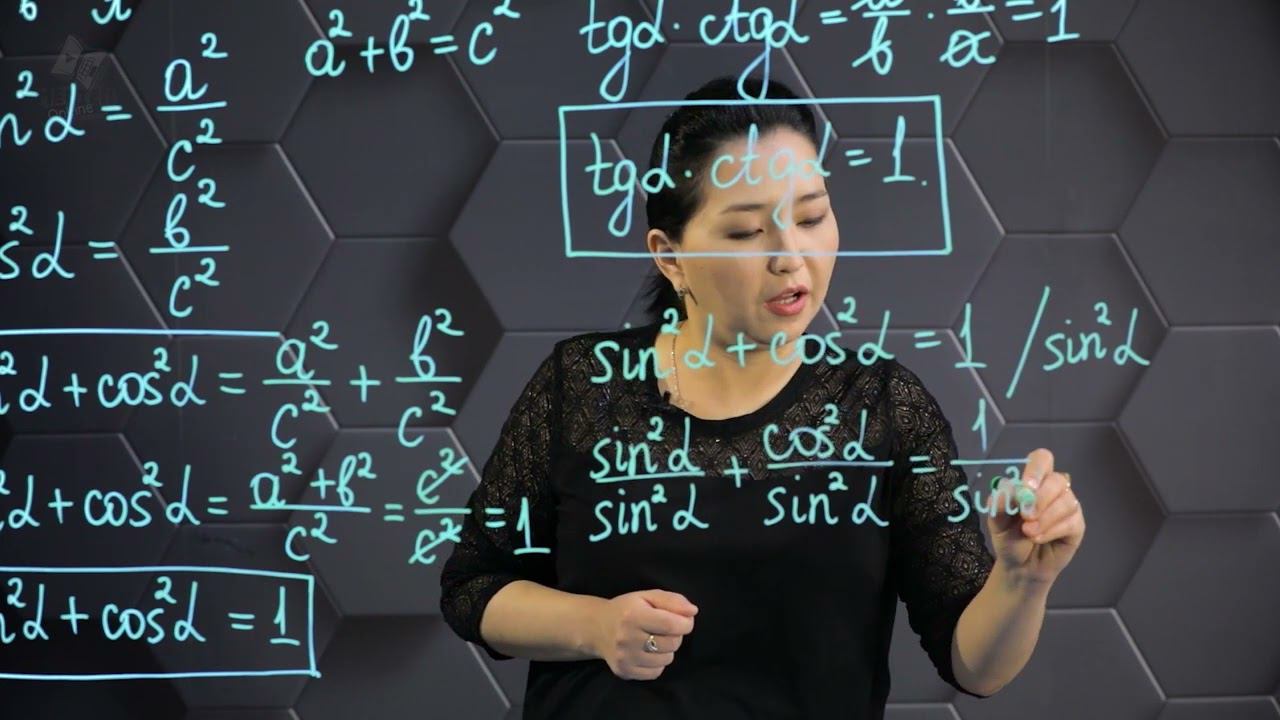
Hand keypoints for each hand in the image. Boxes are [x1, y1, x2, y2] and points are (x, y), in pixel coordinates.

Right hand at [589, 589, 697, 679]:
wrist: (596, 627)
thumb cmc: (627, 609)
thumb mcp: (647, 596)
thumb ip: (672, 600)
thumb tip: (693, 611)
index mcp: (633, 615)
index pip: (672, 624)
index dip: (686, 623)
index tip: (684, 621)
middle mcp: (627, 638)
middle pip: (672, 643)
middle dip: (676, 636)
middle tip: (665, 629)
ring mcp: (625, 657)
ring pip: (667, 659)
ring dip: (667, 650)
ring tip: (655, 640)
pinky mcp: (624, 671)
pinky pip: (656, 672)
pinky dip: (657, 663)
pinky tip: (647, 652)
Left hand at [986, 448, 1085, 586]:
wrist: (1020, 566)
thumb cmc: (1009, 537)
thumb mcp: (996, 521)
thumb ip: (999, 504)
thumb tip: (1006, 490)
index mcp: (1033, 481)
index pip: (1042, 459)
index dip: (1036, 469)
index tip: (1026, 487)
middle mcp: (1053, 489)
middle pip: (1057, 480)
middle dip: (1040, 498)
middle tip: (1025, 516)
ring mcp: (1068, 506)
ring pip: (1066, 501)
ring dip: (1045, 518)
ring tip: (1028, 533)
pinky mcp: (1077, 525)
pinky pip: (1071, 521)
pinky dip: (1052, 530)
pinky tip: (1039, 538)